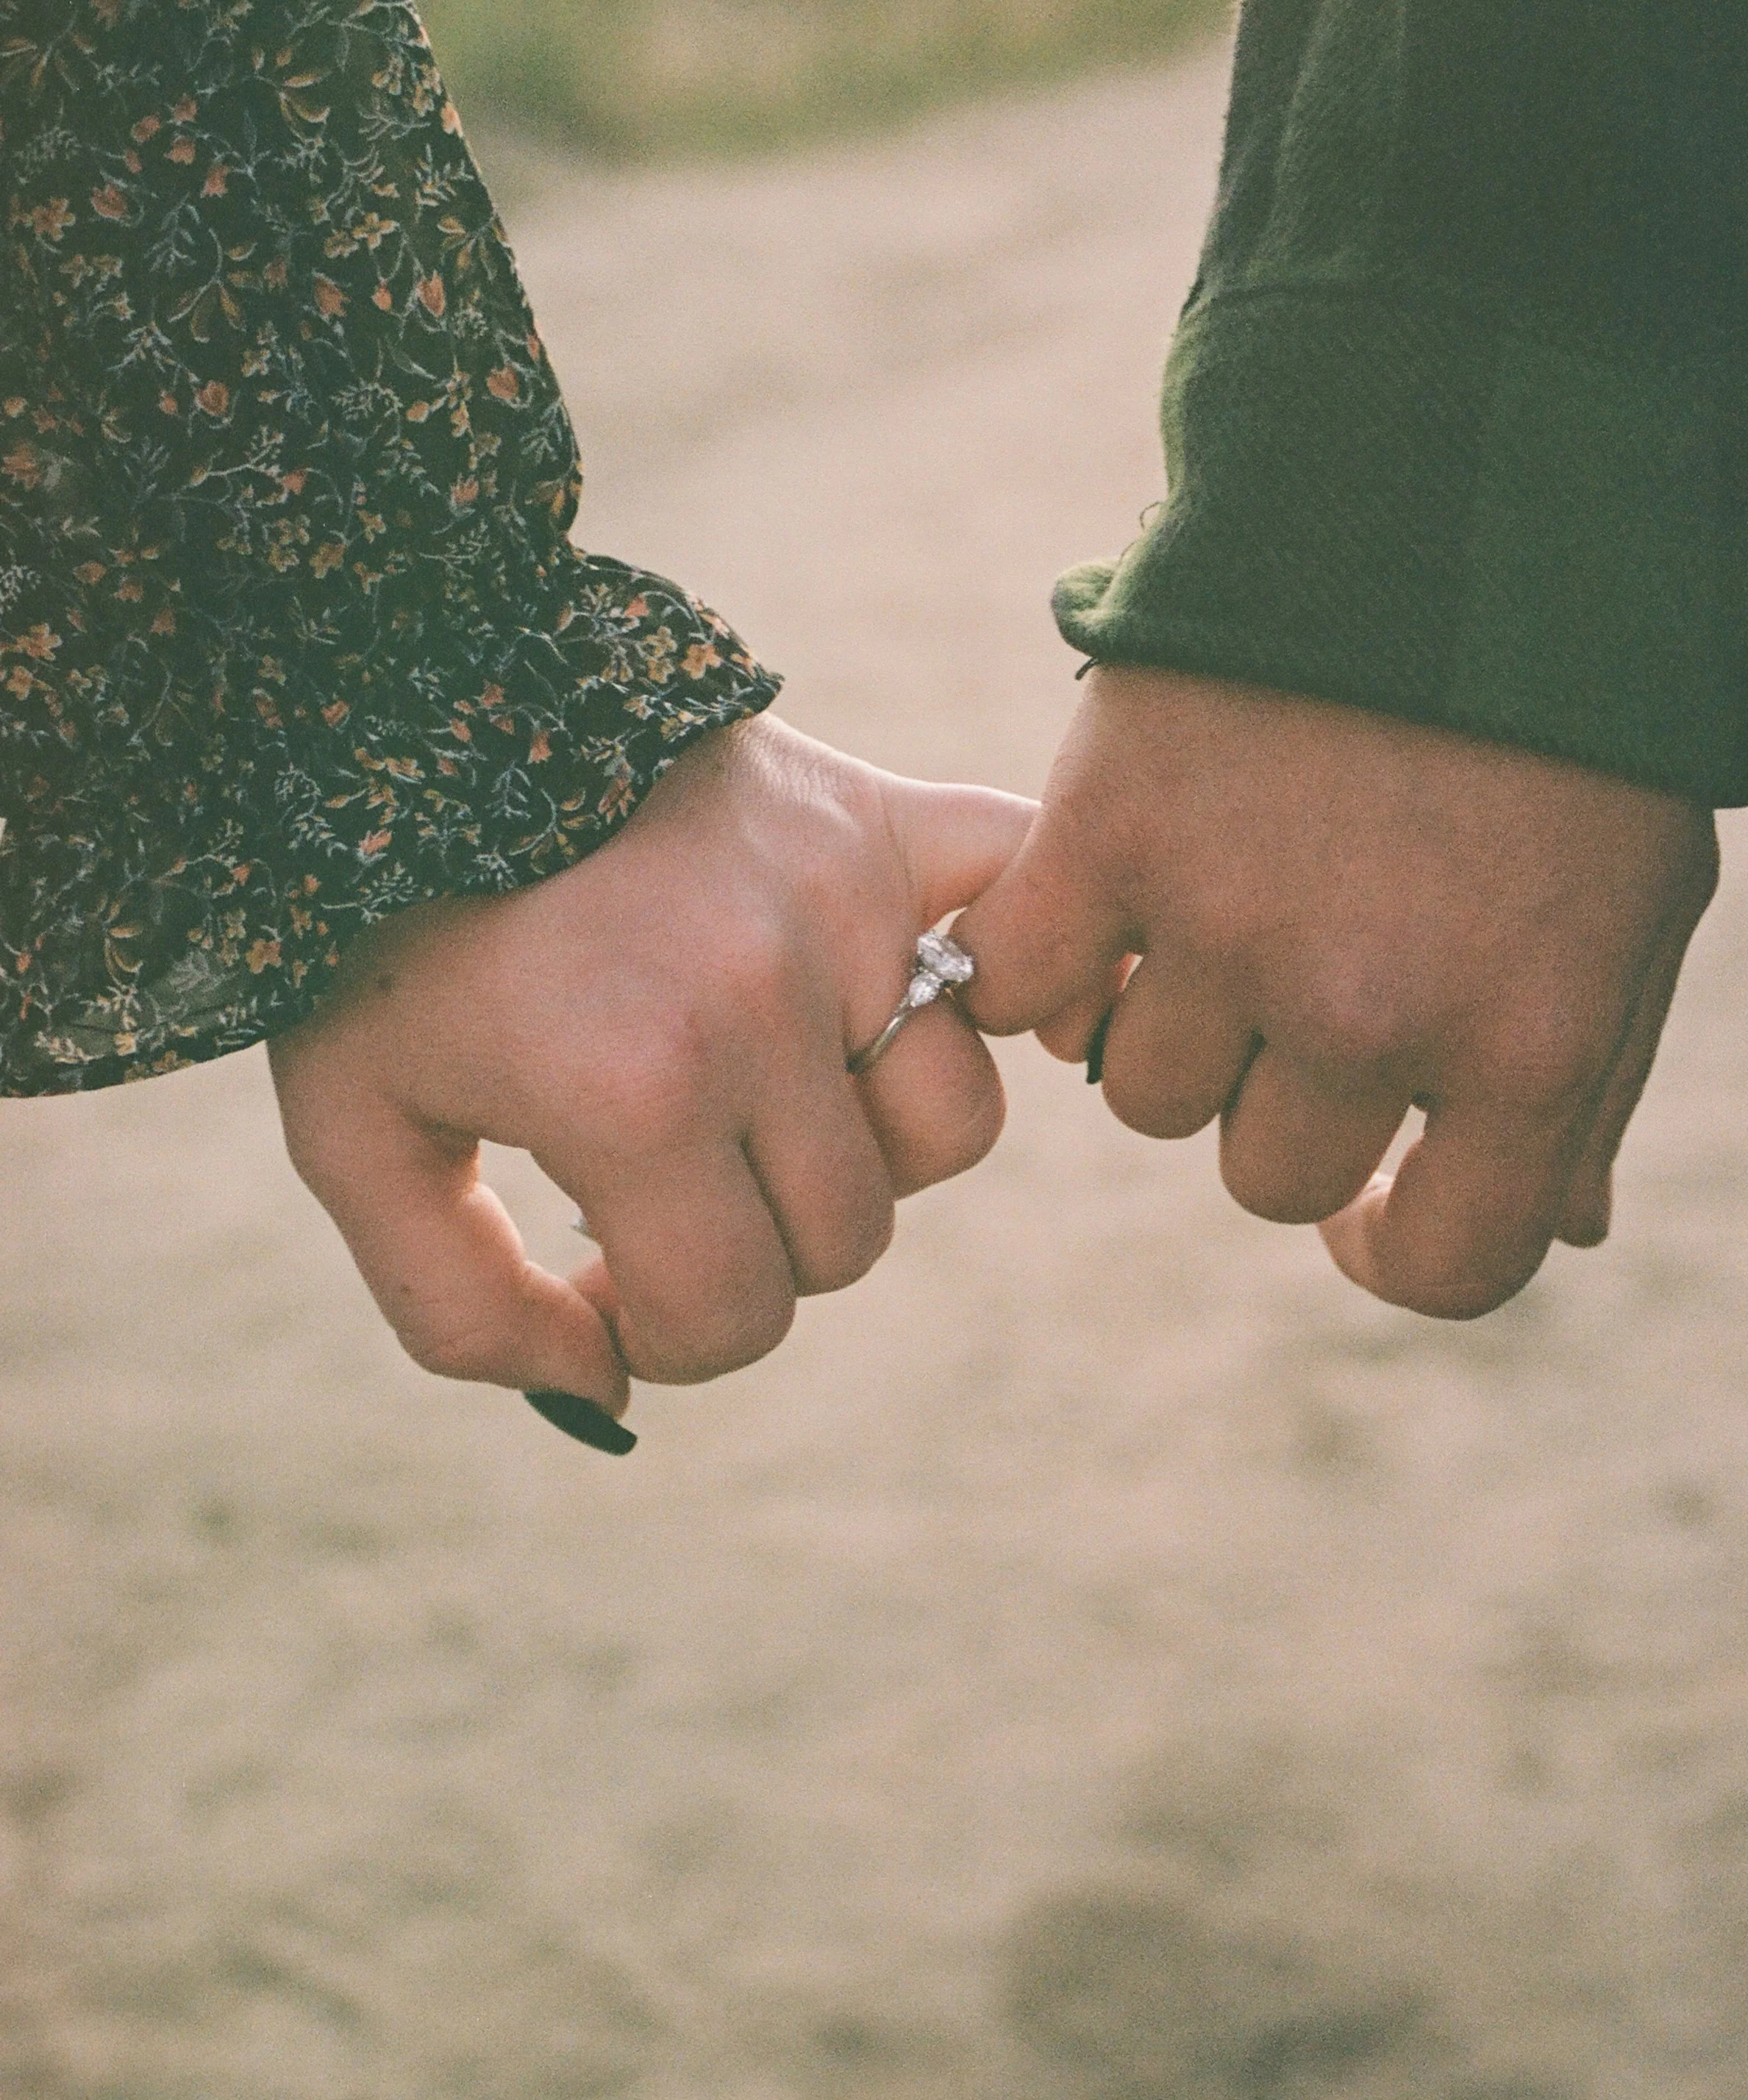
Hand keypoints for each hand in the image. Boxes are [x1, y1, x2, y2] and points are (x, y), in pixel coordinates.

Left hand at [270, 717, 1033, 1410]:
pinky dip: (1039, 964)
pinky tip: (992, 1009)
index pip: (737, 1314)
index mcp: (636, 1095)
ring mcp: (841, 906)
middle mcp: (764, 1004)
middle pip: (844, 1238)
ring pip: (950, 1123)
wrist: (414, 710)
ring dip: (866, 1141)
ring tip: (767, 1089)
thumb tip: (607, 1389)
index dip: (665, 1332)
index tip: (606, 1272)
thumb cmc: (380, 931)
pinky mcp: (881, 823)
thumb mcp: (355, 1137)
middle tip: (664, 1182)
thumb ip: (461, 1310)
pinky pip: (1027, 905)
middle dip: (749, 1247)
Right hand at [956, 670, 1717, 1317]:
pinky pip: (1026, 987)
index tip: (1359, 1196)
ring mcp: (1232, 924)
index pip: (1443, 1265)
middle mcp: (1375, 1009)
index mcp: (1530, 1041)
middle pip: (1268, 1174)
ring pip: (1144, 1094)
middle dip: (1283, 1095)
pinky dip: (1046, 963)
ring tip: (1211, 903)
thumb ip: (1588, 1078)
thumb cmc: (1567, 709)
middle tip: (1297, 975)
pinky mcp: (1111, 830)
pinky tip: (1096, 906)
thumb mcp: (1636, 899)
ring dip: (1171, 1023)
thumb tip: (1556, 1226)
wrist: (1459, 477)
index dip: (1388, 1245)